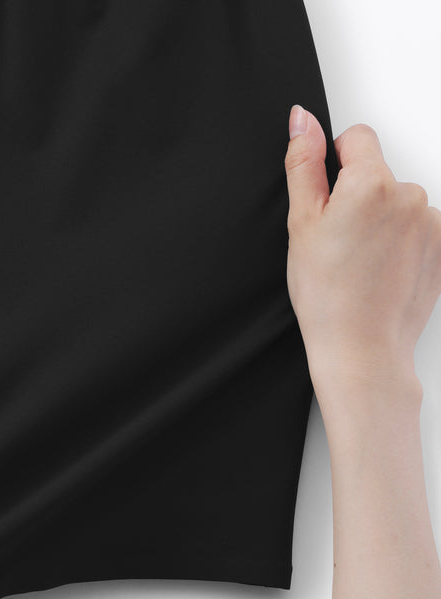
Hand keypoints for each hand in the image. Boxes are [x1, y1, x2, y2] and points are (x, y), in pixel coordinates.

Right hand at [283, 105, 440, 390]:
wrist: (361, 348)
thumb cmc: (327, 295)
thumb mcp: (301, 224)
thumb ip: (304, 164)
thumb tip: (302, 120)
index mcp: (371, 183)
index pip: (357, 138)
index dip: (335, 163)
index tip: (328, 199)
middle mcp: (410, 195)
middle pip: (379, 174)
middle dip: (359, 197)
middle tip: (339, 241)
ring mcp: (432, 223)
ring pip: (399, 202)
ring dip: (382, 221)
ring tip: (360, 261)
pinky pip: (418, 228)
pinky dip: (401, 242)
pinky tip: (381, 270)